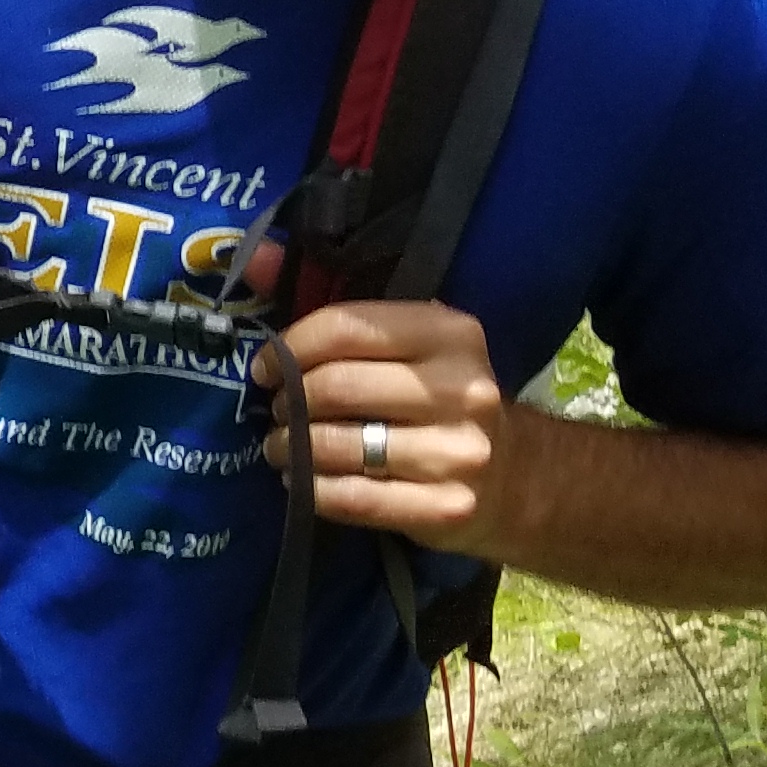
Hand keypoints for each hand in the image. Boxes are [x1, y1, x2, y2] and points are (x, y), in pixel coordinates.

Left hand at [268, 299, 517, 554]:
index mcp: (451, 333)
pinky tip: (304, 481)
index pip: (346, 328)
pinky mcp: (448, 507)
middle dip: (288, 402)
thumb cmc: (437, 398)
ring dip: (290, 448)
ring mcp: (459, 452)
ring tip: (283, 447)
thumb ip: (330, 305)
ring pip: (337, 446)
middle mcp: (462, 389)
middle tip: (276, 413)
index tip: (266, 369)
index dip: (290, 348)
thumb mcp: (404, 343)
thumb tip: (252, 259)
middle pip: (336, 387)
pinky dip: (312, 489)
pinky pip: (352, 497)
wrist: (514, 474)